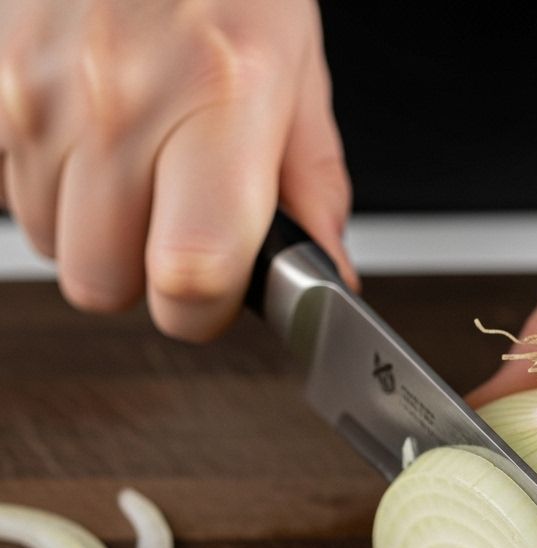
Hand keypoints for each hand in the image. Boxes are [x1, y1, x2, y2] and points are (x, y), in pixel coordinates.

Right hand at [0, 0, 356, 339]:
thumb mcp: (298, 69)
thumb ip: (313, 187)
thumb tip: (328, 274)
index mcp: (220, 104)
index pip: (190, 277)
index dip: (204, 313)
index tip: (219, 299)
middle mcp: (120, 102)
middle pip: (104, 283)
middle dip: (146, 280)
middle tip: (179, 231)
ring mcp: (39, 92)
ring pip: (52, 247)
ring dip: (97, 234)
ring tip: (138, 171)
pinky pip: (10, 194)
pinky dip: (52, 191)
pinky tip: (91, 146)